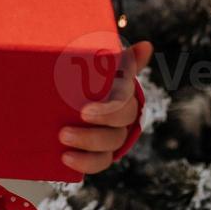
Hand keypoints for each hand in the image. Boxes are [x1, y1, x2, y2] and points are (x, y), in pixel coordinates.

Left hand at [59, 41, 152, 174]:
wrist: (71, 103)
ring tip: (63, 139)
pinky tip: (66, 159)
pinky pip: (100, 162)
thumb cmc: (89, 81)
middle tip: (74, 120)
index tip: (84, 111)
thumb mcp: (100, 67)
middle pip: (121, 121)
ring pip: (111, 144)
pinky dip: (86, 163)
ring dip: (89, 143)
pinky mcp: (99, 152)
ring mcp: (112, 136)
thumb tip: (147, 46)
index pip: (125, 100)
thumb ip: (119, 58)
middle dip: (100, 121)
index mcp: (122, 94)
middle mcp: (122, 117)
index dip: (109, 108)